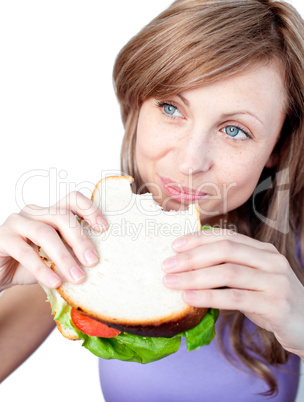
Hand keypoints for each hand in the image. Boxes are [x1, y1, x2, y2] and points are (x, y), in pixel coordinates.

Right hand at [0, 191, 107, 289]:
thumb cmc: (31, 265)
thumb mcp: (56, 258)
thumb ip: (73, 254)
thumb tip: (98, 262)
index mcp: (51, 212)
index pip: (73, 199)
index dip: (90, 210)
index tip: (104, 228)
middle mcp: (35, 212)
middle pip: (62, 216)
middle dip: (80, 239)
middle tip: (93, 261)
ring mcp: (17, 221)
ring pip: (45, 232)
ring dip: (64, 256)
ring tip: (78, 277)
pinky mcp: (2, 236)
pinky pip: (24, 251)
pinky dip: (42, 268)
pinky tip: (55, 281)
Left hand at [162, 229, 303, 358]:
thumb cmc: (271, 301)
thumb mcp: (252, 280)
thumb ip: (229, 270)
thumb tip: (189, 267)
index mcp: (263, 250)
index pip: (226, 236)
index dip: (198, 239)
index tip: (174, 246)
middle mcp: (271, 260)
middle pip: (225, 250)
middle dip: (192, 257)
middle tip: (166, 265)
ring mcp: (275, 281)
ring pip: (228, 272)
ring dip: (194, 277)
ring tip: (171, 282)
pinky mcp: (276, 304)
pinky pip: (235, 298)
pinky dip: (209, 296)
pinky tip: (189, 298)